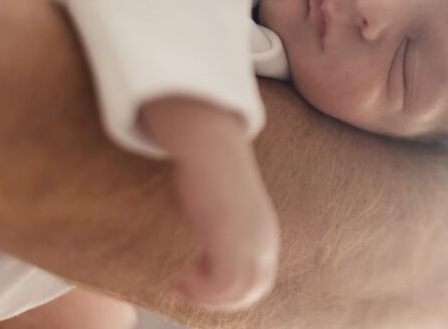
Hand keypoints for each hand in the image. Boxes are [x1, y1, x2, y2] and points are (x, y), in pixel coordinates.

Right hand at [141, 97, 279, 310]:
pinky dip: (201, 288)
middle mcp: (264, 240)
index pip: (259, 284)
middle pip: (252, 292)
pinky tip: (182, 274)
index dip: (230, 295)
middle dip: (218, 300)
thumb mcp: (227, 210)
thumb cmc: (211, 177)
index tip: (200, 286)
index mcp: (265, 236)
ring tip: (182, 282)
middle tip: (187, 288)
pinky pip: (222, 283)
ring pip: (238, 292)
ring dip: (205, 295)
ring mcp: (250, 239)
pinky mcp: (231, 235)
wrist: (211, 147)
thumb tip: (214, 246)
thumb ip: (228, 232)